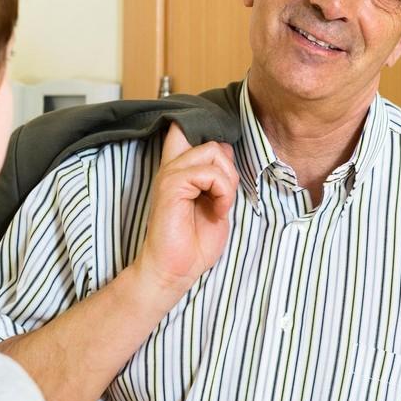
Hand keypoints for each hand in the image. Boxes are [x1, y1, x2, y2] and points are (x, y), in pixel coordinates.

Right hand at [132, 123, 236, 300]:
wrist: (174, 271)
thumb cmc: (194, 243)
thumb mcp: (216, 203)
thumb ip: (218, 177)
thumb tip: (225, 149)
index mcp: (180, 170)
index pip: (186, 129)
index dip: (210, 133)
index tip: (224, 165)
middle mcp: (173, 167)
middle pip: (212, 142)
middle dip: (229, 168)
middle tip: (224, 197)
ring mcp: (170, 175)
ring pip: (214, 151)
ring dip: (227, 181)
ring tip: (220, 204)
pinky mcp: (172, 186)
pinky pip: (209, 173)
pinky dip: (223, 191)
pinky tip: (218, 210)